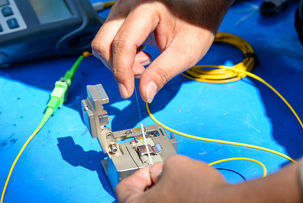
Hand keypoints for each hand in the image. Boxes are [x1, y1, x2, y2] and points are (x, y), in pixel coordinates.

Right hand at [92, 0, 232, 102]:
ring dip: (119, 63)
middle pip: (103, 43)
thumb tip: (145, 94)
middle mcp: (129, 6)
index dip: (122, 72)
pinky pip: (109, 41)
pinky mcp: (121, 19)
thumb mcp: (186, 52)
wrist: (199, 8)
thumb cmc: (196, 24)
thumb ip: (163, 73)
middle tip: (140, 75)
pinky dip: (121, 57)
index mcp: (147, 9)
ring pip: (103, 43)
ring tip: (144, 64)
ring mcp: (122, 11)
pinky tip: (141, 57)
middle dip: (117, 67)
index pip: (123, 43)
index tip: (127, 92)